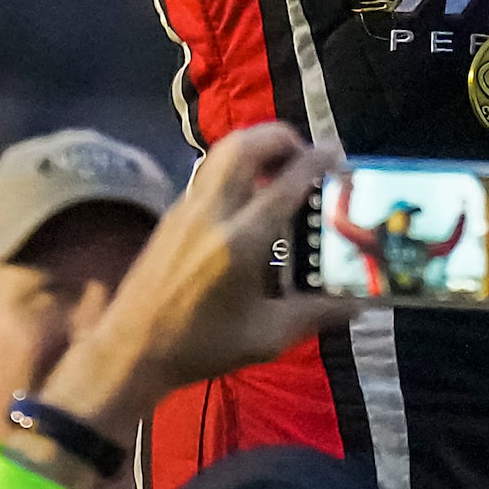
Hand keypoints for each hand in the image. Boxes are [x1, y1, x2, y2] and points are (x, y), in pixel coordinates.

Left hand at [32, 124, 359, 438]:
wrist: (130, 350)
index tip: (337, 153)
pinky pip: (207, 173)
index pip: (285, 183)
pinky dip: (234, 168)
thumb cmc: (201, 346)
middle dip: (280, 137)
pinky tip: (247, 198)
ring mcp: (186, 209)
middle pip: (245, 145)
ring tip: (278, 168)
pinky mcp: (171, 214)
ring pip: (221, 153)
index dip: (316, 161)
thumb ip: (315, 314)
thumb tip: (358, 304)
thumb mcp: (265, 337)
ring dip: (254, 147)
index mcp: (241, 242)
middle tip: (304, 154)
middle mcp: (213, 213)